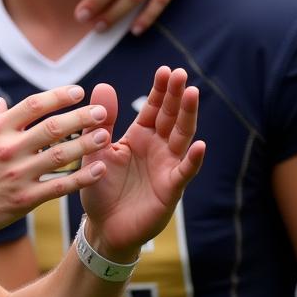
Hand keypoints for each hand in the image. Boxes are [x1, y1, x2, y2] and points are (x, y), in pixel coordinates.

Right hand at [0, 85, 112, 242]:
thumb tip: (2, 102)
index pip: (33, 105)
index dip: (58, 96)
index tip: (78, 91)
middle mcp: (8, 149)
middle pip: (53, 127)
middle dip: (81, 116)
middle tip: (102, 111)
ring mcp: (17, 175)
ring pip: (61, 156)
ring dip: (86, 144)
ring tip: (105, 136)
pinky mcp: (22, 200)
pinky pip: (59, 187)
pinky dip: (81, 178)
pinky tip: (98, 170)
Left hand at [80, 66, 204, 260]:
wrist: (102, 226)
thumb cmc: (99, 187)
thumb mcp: (95, 150)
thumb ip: (101, 122)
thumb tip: (104, 85)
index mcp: (139, 137)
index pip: (154, 109)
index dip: (160, 90)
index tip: (165, 70)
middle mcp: (157, 149)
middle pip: (172, 118)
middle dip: (177, 96)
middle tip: (182, 73)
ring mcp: (167, 167)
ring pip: (182, 138)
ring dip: (188, 117)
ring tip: (193, 94)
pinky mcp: (170, 189)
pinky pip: (184, 172)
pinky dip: (193, 160)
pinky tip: (201, 146)